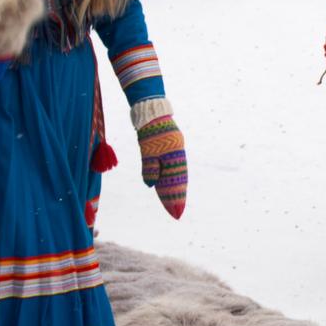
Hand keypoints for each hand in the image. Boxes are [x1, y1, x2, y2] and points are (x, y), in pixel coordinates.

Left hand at [131, 101, 187, 218]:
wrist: (152, 110)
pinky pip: (171, 169)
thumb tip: (150, 184)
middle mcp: (177, 156)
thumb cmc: (149, 128)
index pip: (176, 182)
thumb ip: (150, 166)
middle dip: (176, 198)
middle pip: (178, 181)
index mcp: (174, 156)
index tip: (175, 213)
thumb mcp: (147, 148)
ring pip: (175, 176)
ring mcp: (174, 153)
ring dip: (174, 191)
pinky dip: (169, 179)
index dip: (175, 199)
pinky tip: (166, 187)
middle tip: (176, 215)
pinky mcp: (168, 150)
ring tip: (174, 205)